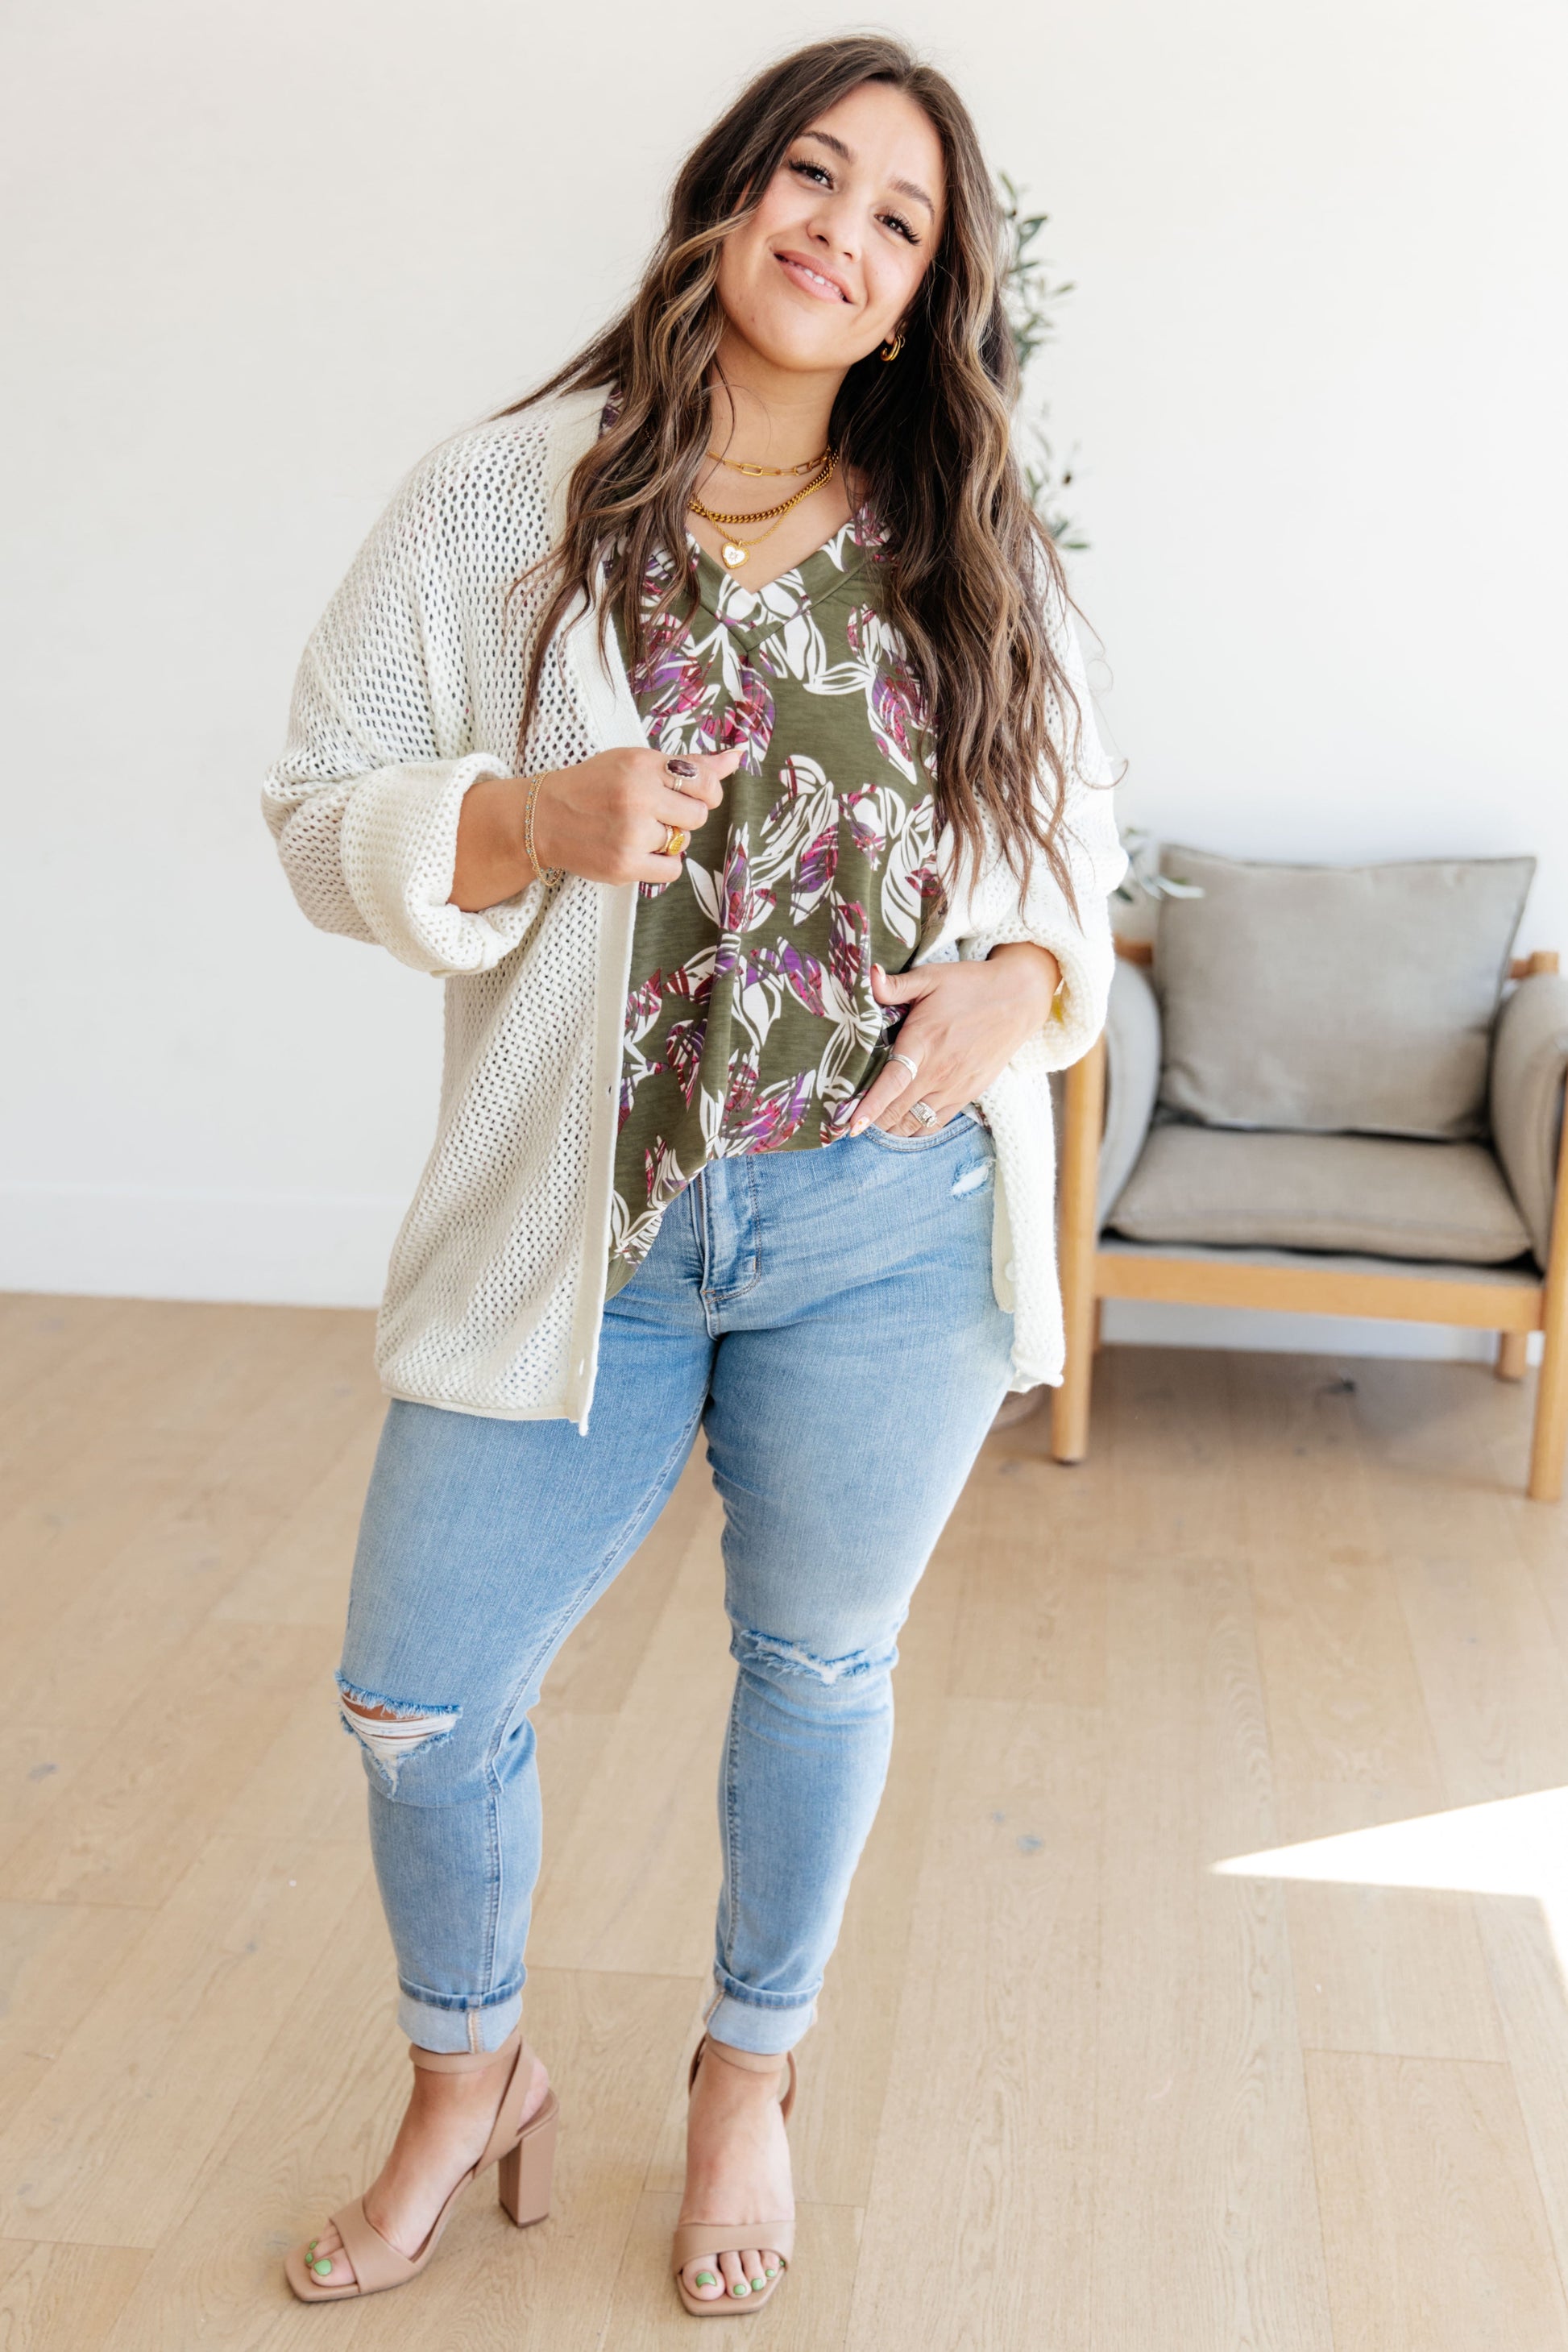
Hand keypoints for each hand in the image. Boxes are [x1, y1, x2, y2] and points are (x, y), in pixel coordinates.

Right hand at [448, 747, 740, 909]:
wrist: (544, 817)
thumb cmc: (595, 786)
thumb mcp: (636, 762)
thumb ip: (688, 763)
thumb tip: (738, 756)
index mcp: (641, 764)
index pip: (705, 781)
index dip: (705, 792)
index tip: (688, 795)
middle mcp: (637, 796)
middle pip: (698, 815)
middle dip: (684, 816)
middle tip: (654, 813)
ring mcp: (631, 833)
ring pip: (683, 842)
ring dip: (668, 839)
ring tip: (636, 830)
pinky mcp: (624, 865)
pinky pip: (672, 870)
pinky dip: (661, 864)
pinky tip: (638, 851)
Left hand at [849, 943, 1061, 1135]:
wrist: (1018, 999)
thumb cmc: (970, 985)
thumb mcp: (931, 977)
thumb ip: (895, 985)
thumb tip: (867, 975)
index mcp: (923, 1043)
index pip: (891, 1085)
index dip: (868, 1108)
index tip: (849, 1126)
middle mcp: (938, 1072)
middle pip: (896, 1112)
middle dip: (869, 1120)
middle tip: (847, 1121)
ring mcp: (954, 1088)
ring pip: (913, 1123)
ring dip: (889, 1127)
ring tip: (872, 1120)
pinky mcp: (967, 1095)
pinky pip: (934, 1124)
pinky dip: (913, 1128)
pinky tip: (900, 1121)